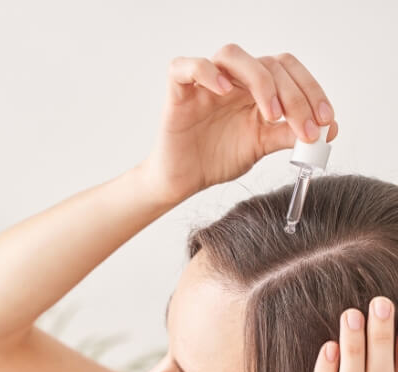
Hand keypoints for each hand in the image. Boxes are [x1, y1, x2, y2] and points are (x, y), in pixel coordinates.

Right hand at [142, 43, 338, 204]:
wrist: (184, 180)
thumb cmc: (217, 160)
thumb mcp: (261, 146)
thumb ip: (288, 134)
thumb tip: (328, 130)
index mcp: (253, 90)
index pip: (288, 71)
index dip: (311, 91)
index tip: (325, 122)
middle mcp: (232, 81)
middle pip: (268, 63)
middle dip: (294, 95)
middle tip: (305, 128)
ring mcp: (205, 84)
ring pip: (232, 54)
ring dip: (259, 79)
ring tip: (270, 113)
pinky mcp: (179, 92)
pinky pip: (187, 67)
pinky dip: (206, 72)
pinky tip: (224, 92)